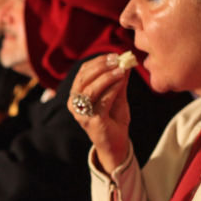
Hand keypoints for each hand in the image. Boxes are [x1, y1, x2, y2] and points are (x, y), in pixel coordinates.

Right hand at [68, 54, 131, 172]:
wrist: (116, 145)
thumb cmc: (114, 120)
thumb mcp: (117, 96)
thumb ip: (119, 81)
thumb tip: (125, 62)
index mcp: (77, 96)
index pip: (82, 73)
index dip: (96, 62)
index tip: (113, 55)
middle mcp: (75, 105)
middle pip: (83, 79)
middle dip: (100, 66)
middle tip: (117, 59)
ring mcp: (82, 114)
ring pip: (90, 89)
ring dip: (106, 76)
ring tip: (121, 70)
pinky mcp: (94, 121)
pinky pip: (103, 100)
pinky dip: (113, 88)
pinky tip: (122, 80)